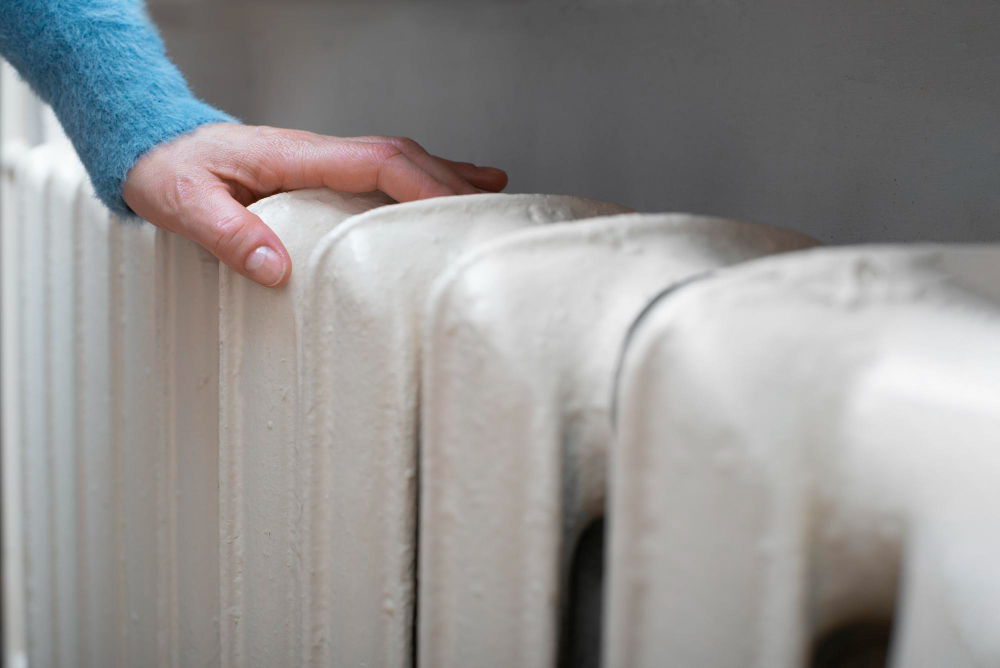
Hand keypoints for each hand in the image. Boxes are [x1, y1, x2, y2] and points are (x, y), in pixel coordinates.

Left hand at [122, 123, 507, 286]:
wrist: (152, 145)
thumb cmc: (168, 170)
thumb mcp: (182, 204)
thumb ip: (225, 233)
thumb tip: (274, 267)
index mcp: (293, 156)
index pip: (375, 162)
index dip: (421, 183)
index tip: (454, 210)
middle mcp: (316, 153)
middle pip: (401, 157)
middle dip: (450, 181)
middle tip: (490, 210)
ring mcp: (320, 161)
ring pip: (397, 160)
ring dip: (443, 176)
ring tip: (487, 197)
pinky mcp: (318, 173)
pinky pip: (379, 171)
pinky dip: (416, 180)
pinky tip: (435, 193)